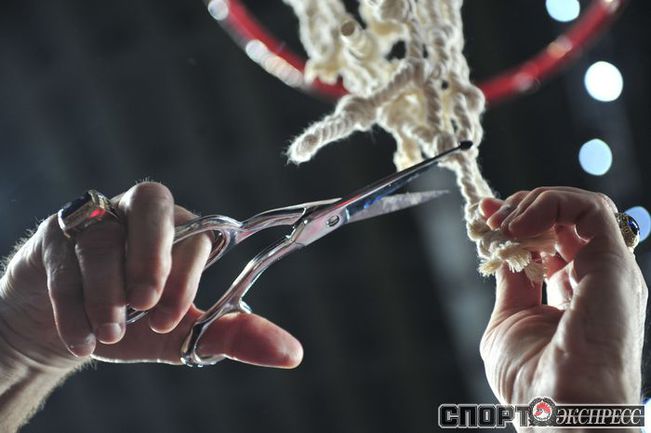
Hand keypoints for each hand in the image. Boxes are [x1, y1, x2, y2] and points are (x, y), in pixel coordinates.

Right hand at [0, 182, 302, 370]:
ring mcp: (97, 220)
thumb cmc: (138, 324)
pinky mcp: (56, 236)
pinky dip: (73, 306)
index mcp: (182, 231)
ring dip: (107, 293)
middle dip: (151, 255)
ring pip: (103, 237)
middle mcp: (141, 214)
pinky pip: (63, 260)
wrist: (75, 331)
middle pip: (153, 202)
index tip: (172, 320)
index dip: (187, 273)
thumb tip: (293, 354)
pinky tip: (83, 340)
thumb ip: (234, 337)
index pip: (197, 232)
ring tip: (112, 333)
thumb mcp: (183, 333)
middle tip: (145, 306)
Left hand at [479, 187, 646, 404]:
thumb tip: (503, 245)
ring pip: (581, 206)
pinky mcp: (613, 263)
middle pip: (564, 219)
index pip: (550, 239)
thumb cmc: (532, 381)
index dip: (518, 218)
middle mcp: (595, 277)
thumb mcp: (509, 319)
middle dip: (522, 206)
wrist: (557, 411)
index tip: (486, 211)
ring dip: (534, 203)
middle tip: (491, 217)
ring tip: (504, 223)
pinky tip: (520, 225)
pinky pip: (590, 209)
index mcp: (573, 292)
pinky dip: (550, 204)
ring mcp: (607, 270)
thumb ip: (513, 280)